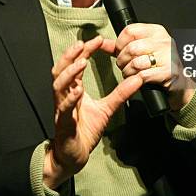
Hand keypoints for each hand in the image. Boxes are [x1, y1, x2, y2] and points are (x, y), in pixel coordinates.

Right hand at [44, 36, 142, 188]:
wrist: (74, 155)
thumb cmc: (84, 130)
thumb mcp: (107, 108)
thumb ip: (120, 94)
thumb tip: (137, 79)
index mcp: (72, 90)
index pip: (75, 65)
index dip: (84, 51)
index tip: (97, 40)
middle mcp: (64, 96)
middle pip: (61, 70)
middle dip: (71, 55)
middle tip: (84, 43)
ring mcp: (61, 109)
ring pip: (58, 86)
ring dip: (69, 73)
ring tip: (81, 62)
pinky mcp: (63, 124)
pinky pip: (63, 109)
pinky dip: (70, 99)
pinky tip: (78, 90)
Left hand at [101, 23, 195, 111]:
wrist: (180, 84)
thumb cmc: (159, 65)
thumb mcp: (142, 51)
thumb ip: (120, 46)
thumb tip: (101, 42)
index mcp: (156, 31)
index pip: (130, 30)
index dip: (120, 43)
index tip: (120, 51)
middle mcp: (164, 41)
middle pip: (131, 47)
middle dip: (123, 60)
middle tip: (124, 66)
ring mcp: (168, 56)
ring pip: (136, 62)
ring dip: (128, 72)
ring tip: (131, 73)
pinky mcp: (168, 72)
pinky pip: (143, 74)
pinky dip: (136, 79)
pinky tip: (138, 80)